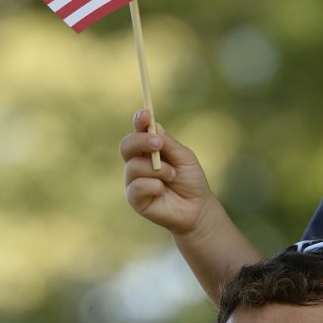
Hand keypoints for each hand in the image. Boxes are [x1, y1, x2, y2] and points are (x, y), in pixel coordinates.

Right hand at [119, 109, 213, 235]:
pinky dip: (153, 185)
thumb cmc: (190, 180)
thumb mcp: (184, 157)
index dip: (139, 121)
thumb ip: (168, 144)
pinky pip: (136, 186)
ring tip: (172, 176)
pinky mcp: (134, 198)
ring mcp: (134, 180)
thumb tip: (153, 126)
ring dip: (157, 169)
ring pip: (134, 166)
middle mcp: (138, 162)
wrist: (197, 208)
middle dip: (141, 141)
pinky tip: (162, 191)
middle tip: (159, 144)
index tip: (145, 114)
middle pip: (126, 145)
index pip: (138, 131)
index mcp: (149, 149)